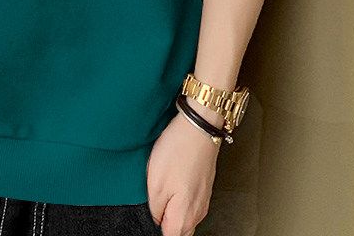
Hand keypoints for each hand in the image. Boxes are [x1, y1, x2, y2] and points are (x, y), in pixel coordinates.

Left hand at [146, 109, 219, 235]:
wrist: (198, 128)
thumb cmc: (177, 152)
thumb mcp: (155, 184)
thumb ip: (155, 210)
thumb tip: (156, 221)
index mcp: (184, 217)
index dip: (154, 228)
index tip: (150, 214)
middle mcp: (197, 213)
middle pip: (178, 230)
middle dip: (165, 222)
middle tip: (153, 203)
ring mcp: (203, 200)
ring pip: (184, 216)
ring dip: (172, 211)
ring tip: (161, 192)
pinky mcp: (203, 187)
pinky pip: (190, 203)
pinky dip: (179, 200)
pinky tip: (171, 184)